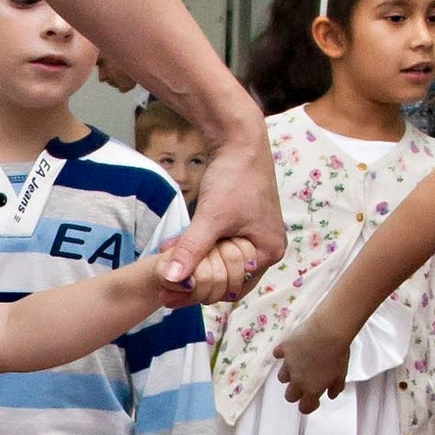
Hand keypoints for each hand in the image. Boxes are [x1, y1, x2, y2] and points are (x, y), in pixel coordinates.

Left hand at [177, 119, 284, 297]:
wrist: (240, 141)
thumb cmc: (235, 177)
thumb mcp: (211, 217)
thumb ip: (191, 249)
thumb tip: (172, 278)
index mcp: (268, 252)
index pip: (233, 288)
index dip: (202, 292)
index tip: (172, 294)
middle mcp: (266, 249)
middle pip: (227, 280)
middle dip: (197, 281)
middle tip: (166, 285)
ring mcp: (254, 238)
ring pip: (220, 266)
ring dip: (195, 267)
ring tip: (166, 271)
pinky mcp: (242, 227)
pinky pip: (218, 249)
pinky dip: (198, 251)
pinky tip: (174, 251)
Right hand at [275, 313, 350, 413]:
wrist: (329, 330)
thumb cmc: (338, 353)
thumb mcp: (342, 374)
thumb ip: (336, 387)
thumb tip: (330, 394)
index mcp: (312, 389)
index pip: (304, 407)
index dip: (310, 405)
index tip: (315, 399)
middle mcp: (297, 380)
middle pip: (290, 396)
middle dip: (296, 393)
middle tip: (305, 383)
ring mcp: (288, 364)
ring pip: (282, 377)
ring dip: (289, 375)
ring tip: (298, 366)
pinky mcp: (284, 349)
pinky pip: (278, 354)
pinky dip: (283, 354)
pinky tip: (290, 351)